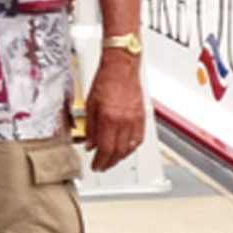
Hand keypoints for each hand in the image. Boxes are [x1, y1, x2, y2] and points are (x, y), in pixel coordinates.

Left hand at [84, 53, 145, 171]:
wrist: (121, 66)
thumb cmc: (105, 80)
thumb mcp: (90, 104)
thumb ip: (90, 127)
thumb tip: (90, 143)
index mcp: (109, 118)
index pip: (105, 149)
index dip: (100, 161)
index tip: (95, 166)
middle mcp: (123, 121)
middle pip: (118, 151)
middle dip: (109, 162)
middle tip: (102, 166)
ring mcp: (134, 119)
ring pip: (130, 147)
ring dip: (120, 157)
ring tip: (112, 160)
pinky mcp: (142, 116)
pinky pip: (139, 138)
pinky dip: (131, 147)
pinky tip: (126, 149)